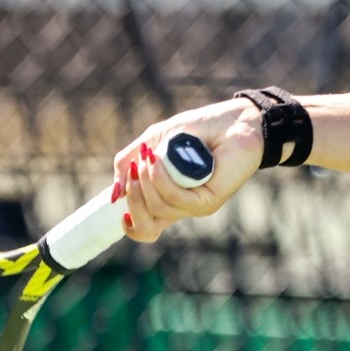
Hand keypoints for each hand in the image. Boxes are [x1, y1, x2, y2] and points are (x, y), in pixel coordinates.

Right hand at [113, 97, 266, 242]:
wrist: (236, 121)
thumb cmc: (198, 129)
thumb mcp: (153, 140)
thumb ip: (128, 163)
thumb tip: (113, 195)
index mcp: (167, 198)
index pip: (144, 230)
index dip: (127, 224)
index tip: (117, 204)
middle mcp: (181, 207)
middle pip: (146, 227)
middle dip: (132, 198)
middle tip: (134, 168)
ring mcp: (196, 205)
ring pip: (158, 208)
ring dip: (147, 180)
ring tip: (150, 155)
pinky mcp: (209, 200)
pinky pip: (176, 198)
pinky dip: (161, 179)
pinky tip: (158, 159)